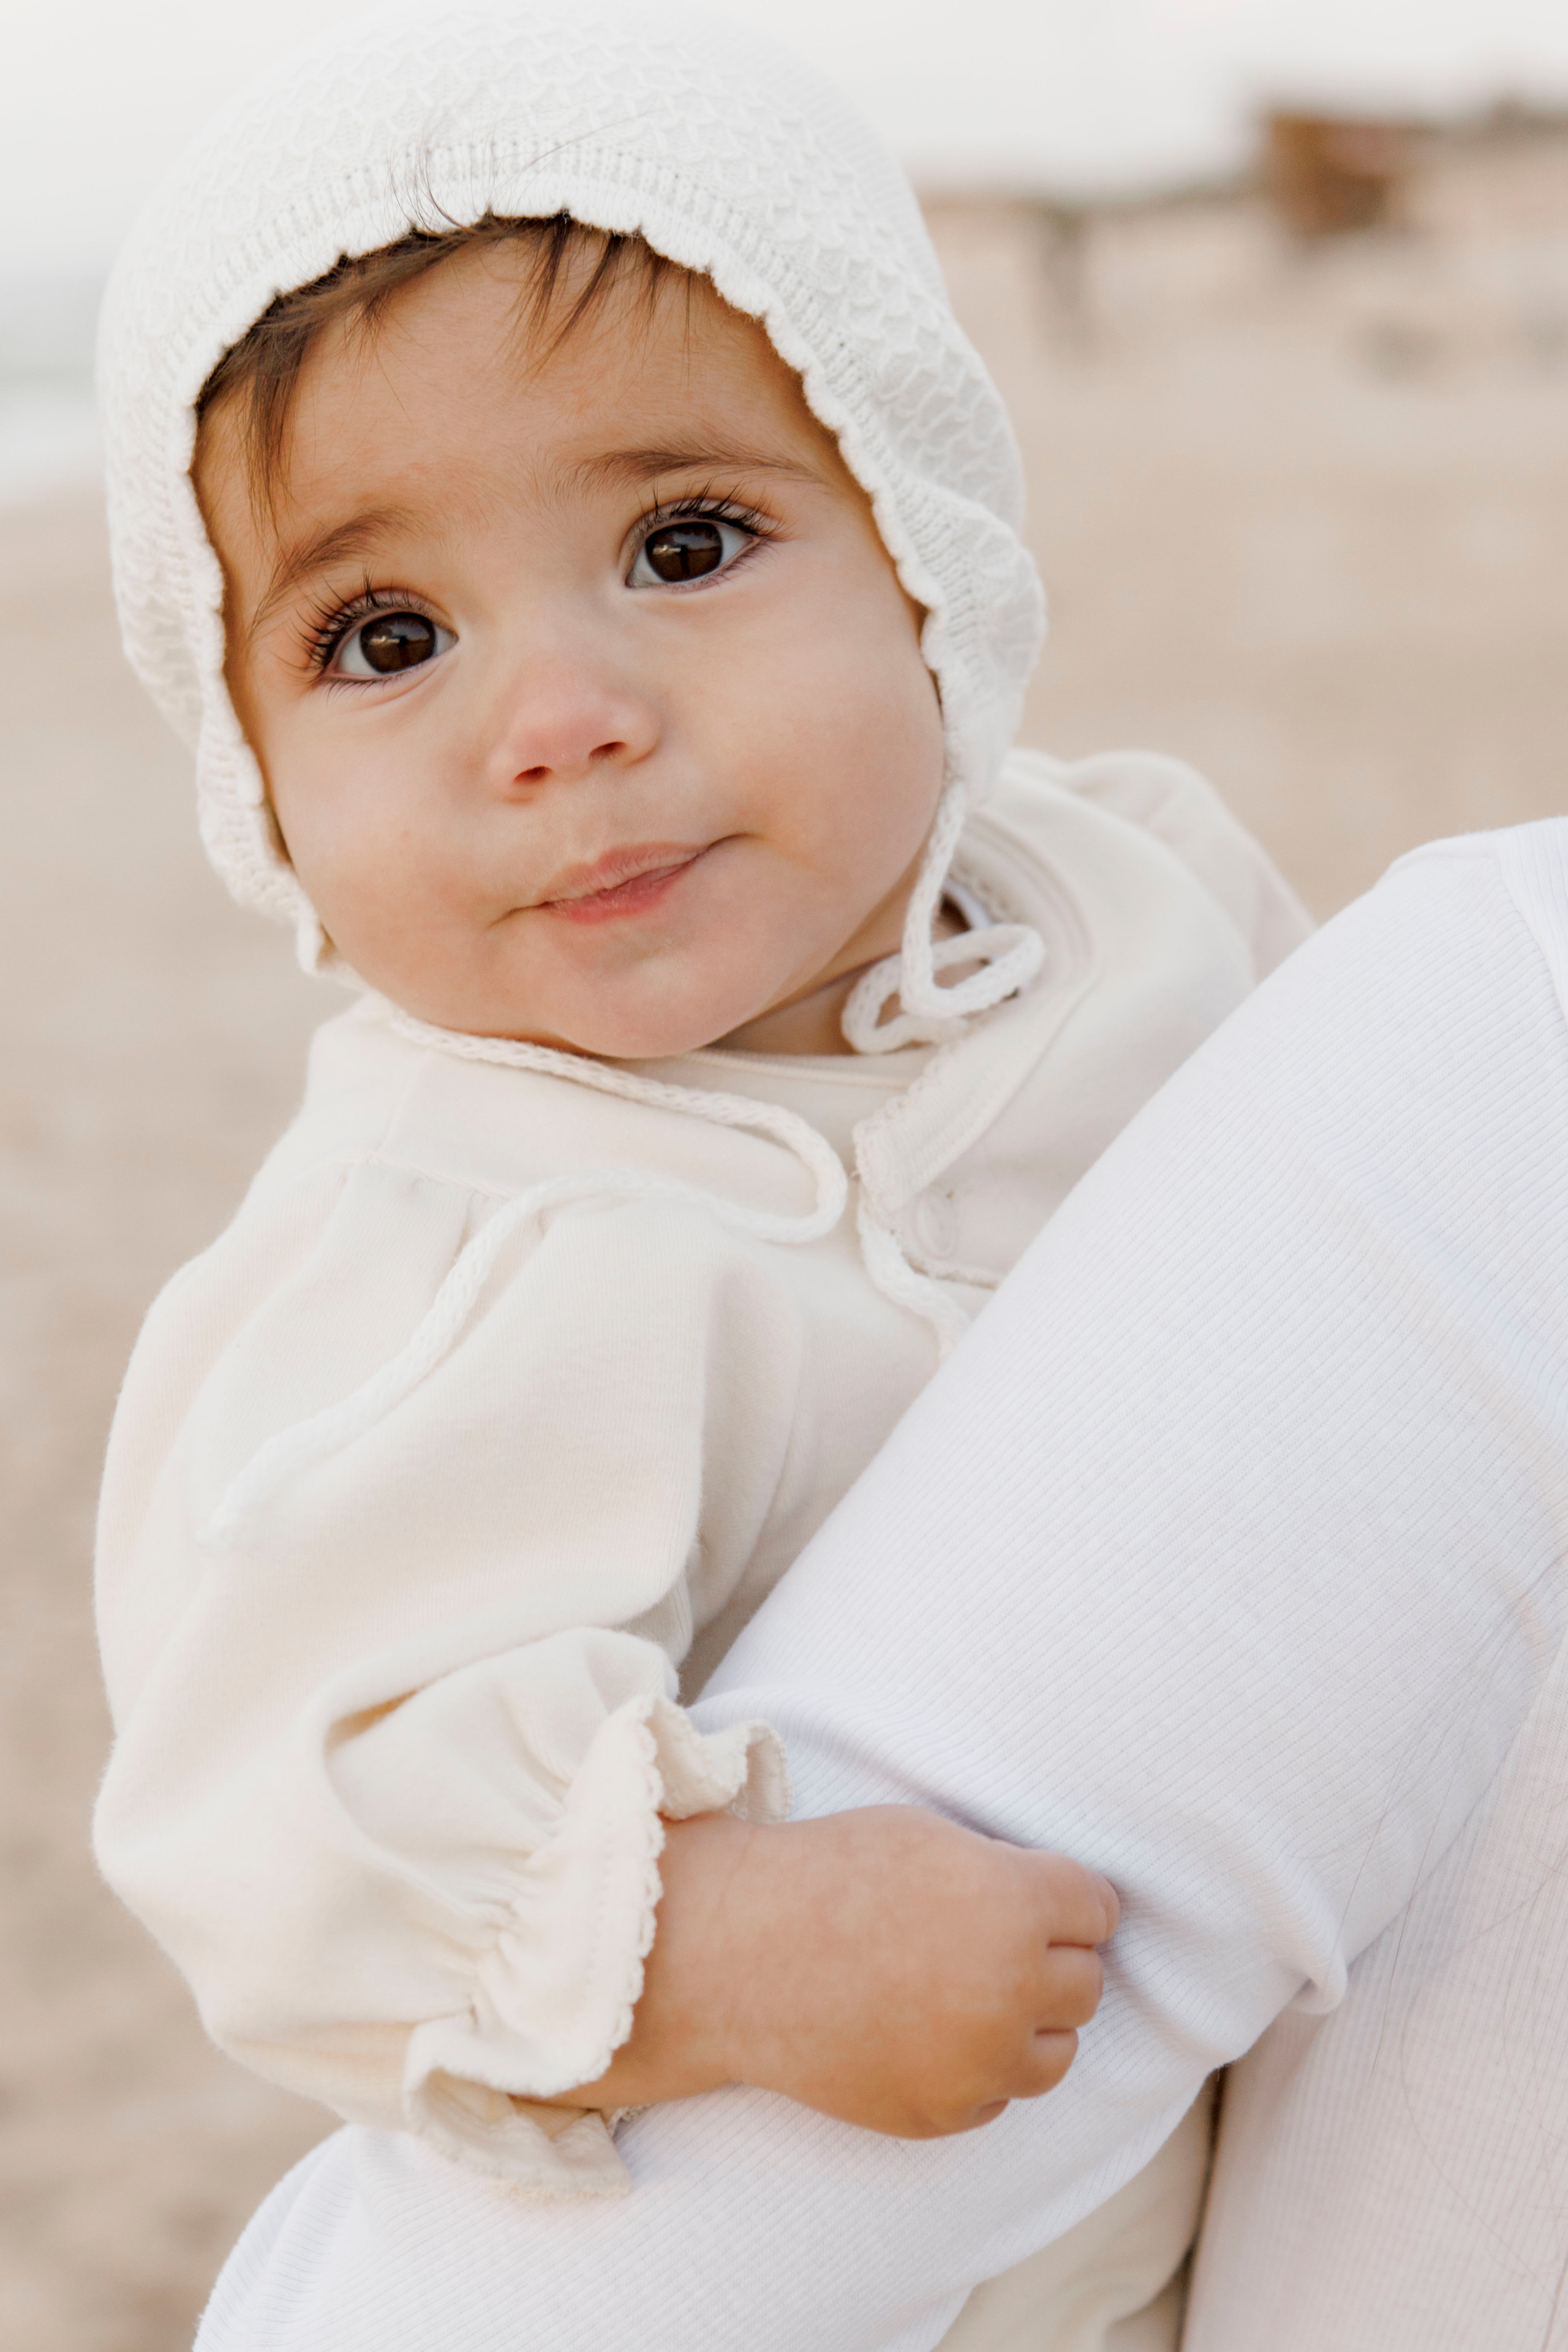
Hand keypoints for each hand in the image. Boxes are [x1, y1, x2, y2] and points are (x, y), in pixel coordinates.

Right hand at [558, 1806, 1117, 2137]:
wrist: (735, 1955)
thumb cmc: (827, 1876)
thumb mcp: (930, 1837)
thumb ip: (1007, 1875)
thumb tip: (1061, 1908)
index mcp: (1016, 1903)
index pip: (1099, 1908)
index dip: (1066, 1899)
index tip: (1035, 1896)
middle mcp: (1011, 1988)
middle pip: (1087, 1983)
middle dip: (1050, 1959)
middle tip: (992, 1942)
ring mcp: (978, 2061)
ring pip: (1057, 2052)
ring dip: (1028, 2023)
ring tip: (966, 1992)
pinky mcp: (943, 2114)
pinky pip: (998, 2095)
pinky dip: (977, 2069)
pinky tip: (925, 2031)